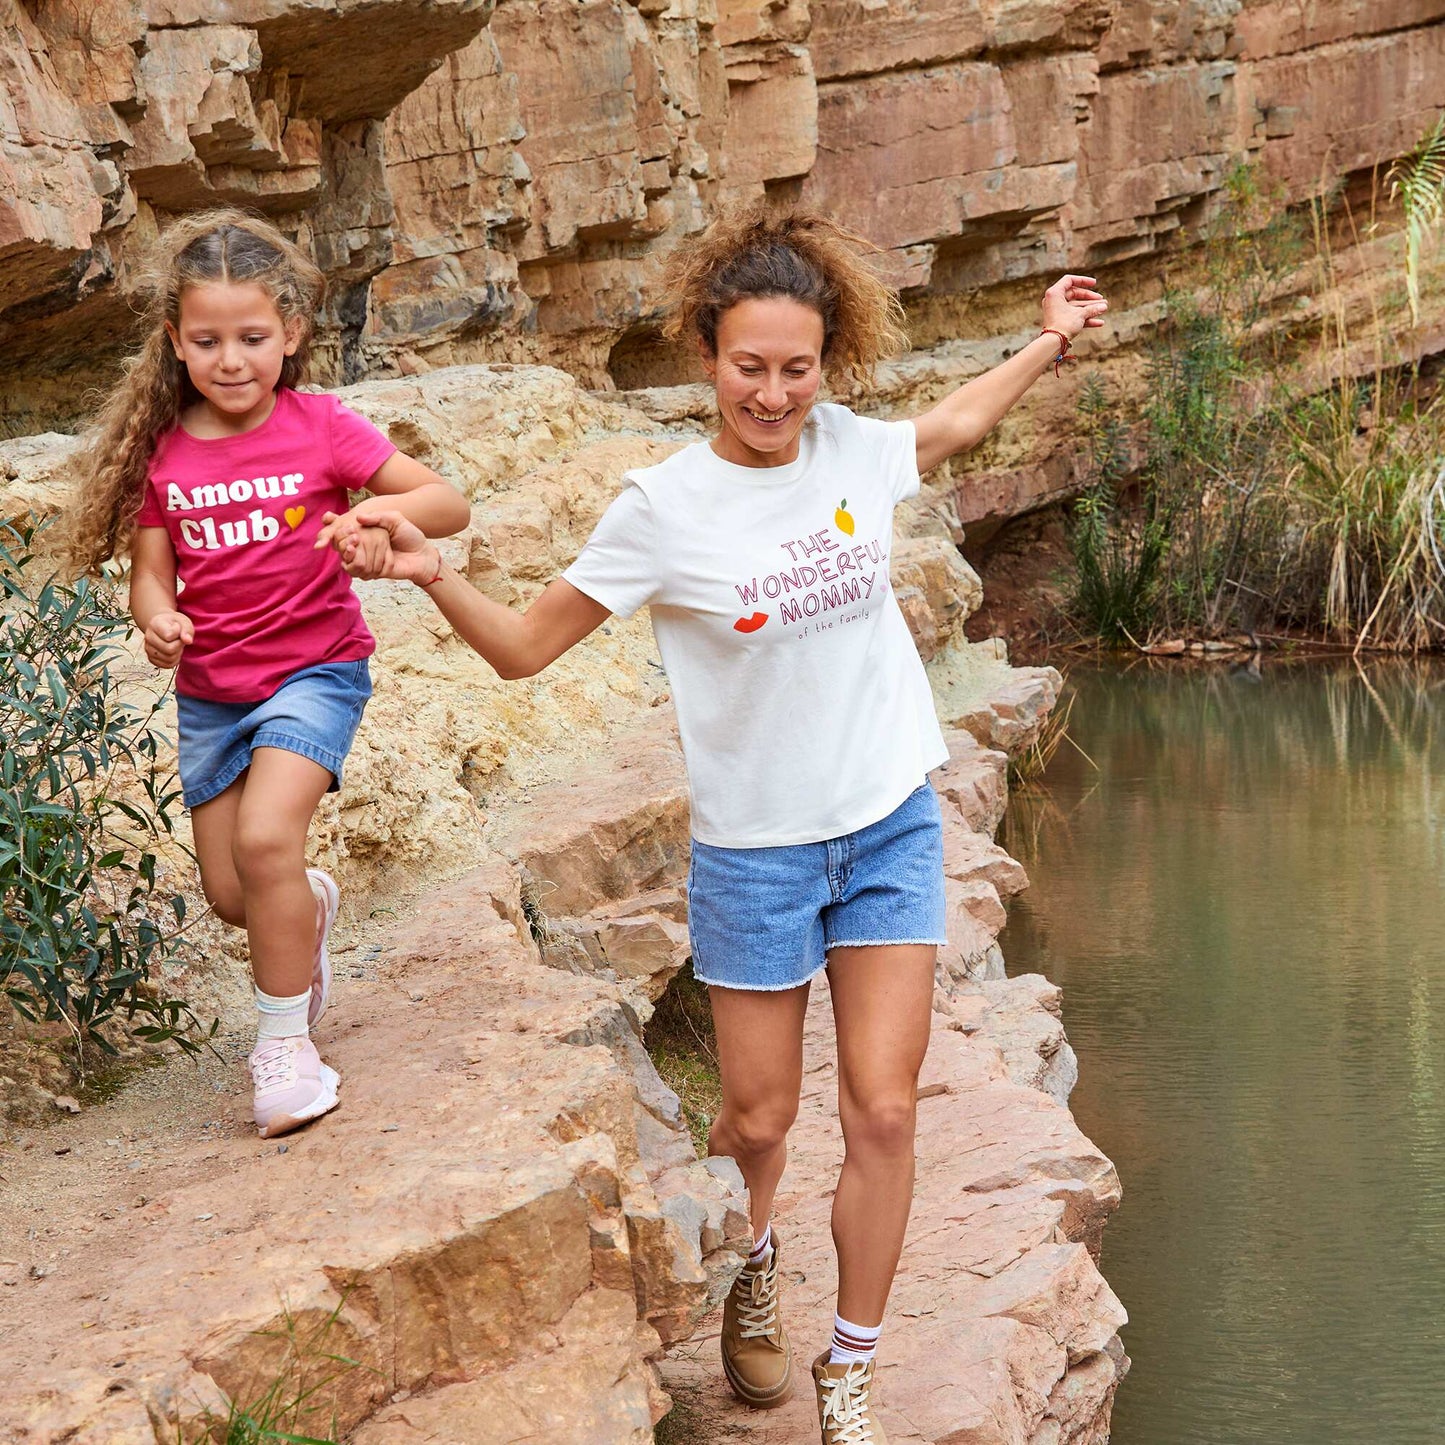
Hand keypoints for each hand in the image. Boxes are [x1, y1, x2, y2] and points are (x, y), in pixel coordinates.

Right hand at [143, 609, 193, 668]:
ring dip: (177, 653)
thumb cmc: (175, 624)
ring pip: (169, 659)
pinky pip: (167, 665)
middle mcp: (148, 637)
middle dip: (179, 645)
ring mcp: (148, 649)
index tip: (178, 629)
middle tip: (179, 639)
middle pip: (169, 649)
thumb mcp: (184, 622)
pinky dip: (174, 660)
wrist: (166, 627)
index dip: (179, 634)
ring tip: (175, 644)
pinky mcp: (151, 659)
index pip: (169, 635)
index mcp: (155, 624)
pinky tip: (173, 651)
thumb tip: (188, 641)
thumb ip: (187, 630)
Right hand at [318, 509, 439, 585]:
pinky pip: (354, 569)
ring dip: (347, 550)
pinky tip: (359, 554)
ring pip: (345, 557)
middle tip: (349, 533)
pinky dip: (356, 563)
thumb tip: (358, 517)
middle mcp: (361, 544)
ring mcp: (364, 558)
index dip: (330, 524)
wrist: (422, 555)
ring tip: (355, 543)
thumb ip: (379, 517)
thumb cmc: (410, 535)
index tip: (328, 518)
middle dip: (338, 537)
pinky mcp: (369, 571)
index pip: (341, 527)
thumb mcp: (396, 519)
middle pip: (338, 543)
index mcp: (365, 530)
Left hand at [1041, 275, 1107, 341]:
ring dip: (1090, 309)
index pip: (1069, 280)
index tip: (1094, 284)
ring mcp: (1056, 311)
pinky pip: (1073, 317)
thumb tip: (1104, 306)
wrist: (1053, 343)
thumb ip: (1093, 308)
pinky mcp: (1059, 321)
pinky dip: (1085, 319)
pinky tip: (1099, 322)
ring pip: (1075, 307)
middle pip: (1074, 294)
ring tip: (1104, 309)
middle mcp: (1054, 300)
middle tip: (1102, 301)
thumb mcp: (1081, 314)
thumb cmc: (1064, 325)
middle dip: (1090, 298)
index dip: (1083, 281)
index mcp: (1055, 293)